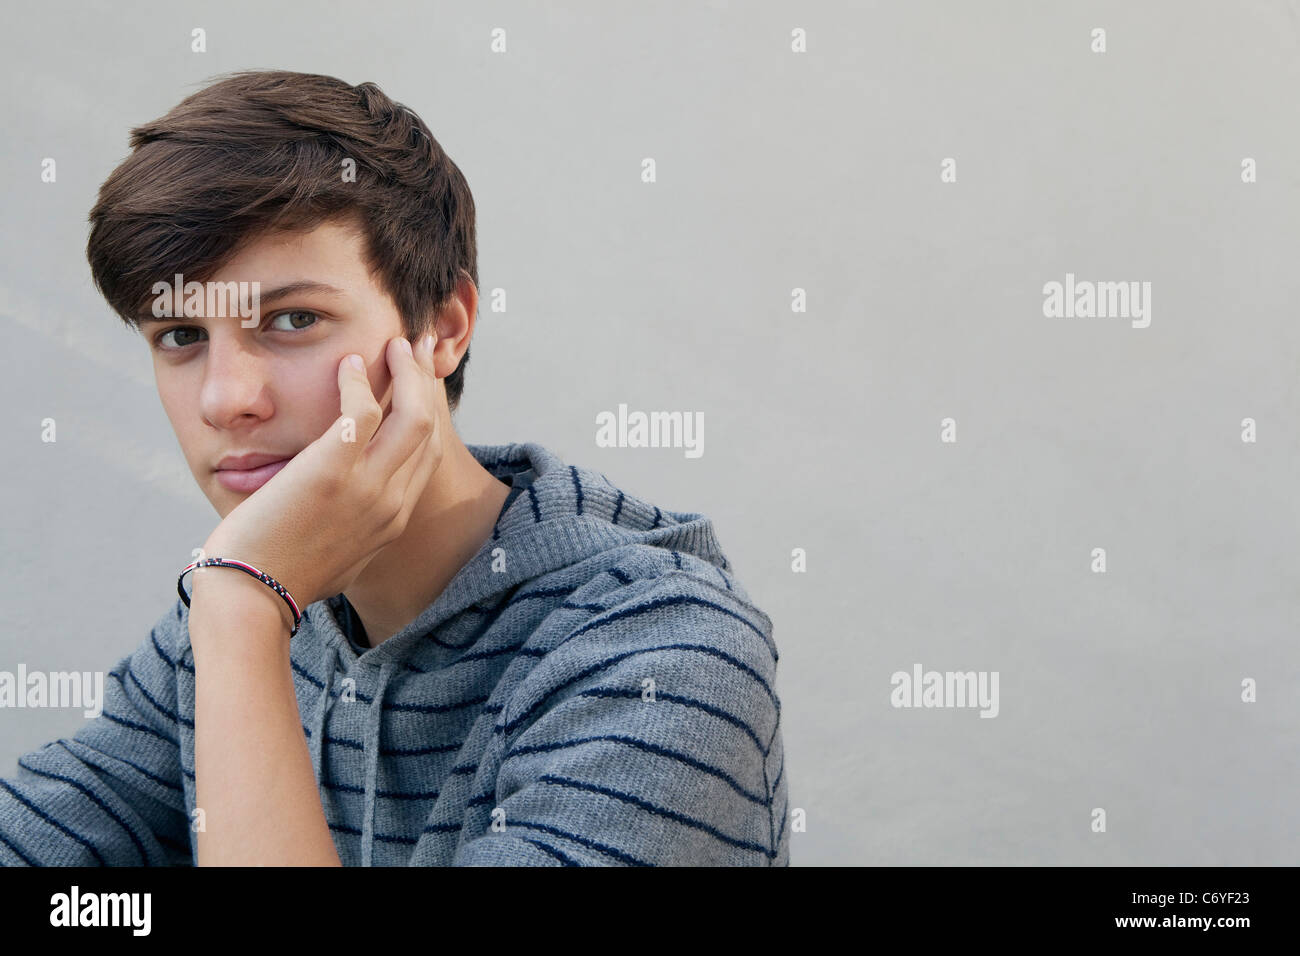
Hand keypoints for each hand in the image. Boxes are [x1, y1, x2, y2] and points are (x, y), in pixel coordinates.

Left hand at [196, 334, 442, 622]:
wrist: (250, 596)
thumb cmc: (276, 576)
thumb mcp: (333, 554)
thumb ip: (349, 525)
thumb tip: (339, 510)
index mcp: (392, 520)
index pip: (427, 453)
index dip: (428, 410)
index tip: (419, 380)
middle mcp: (391, 502)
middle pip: (429, 428)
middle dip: (428, 381)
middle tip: (418, 347)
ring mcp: (368, 488)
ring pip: (413, 414)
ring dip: (408, 372)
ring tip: (395, 343)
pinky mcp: (333, 472)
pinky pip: (363, 410)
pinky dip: (359, 381)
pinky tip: (347, 364)